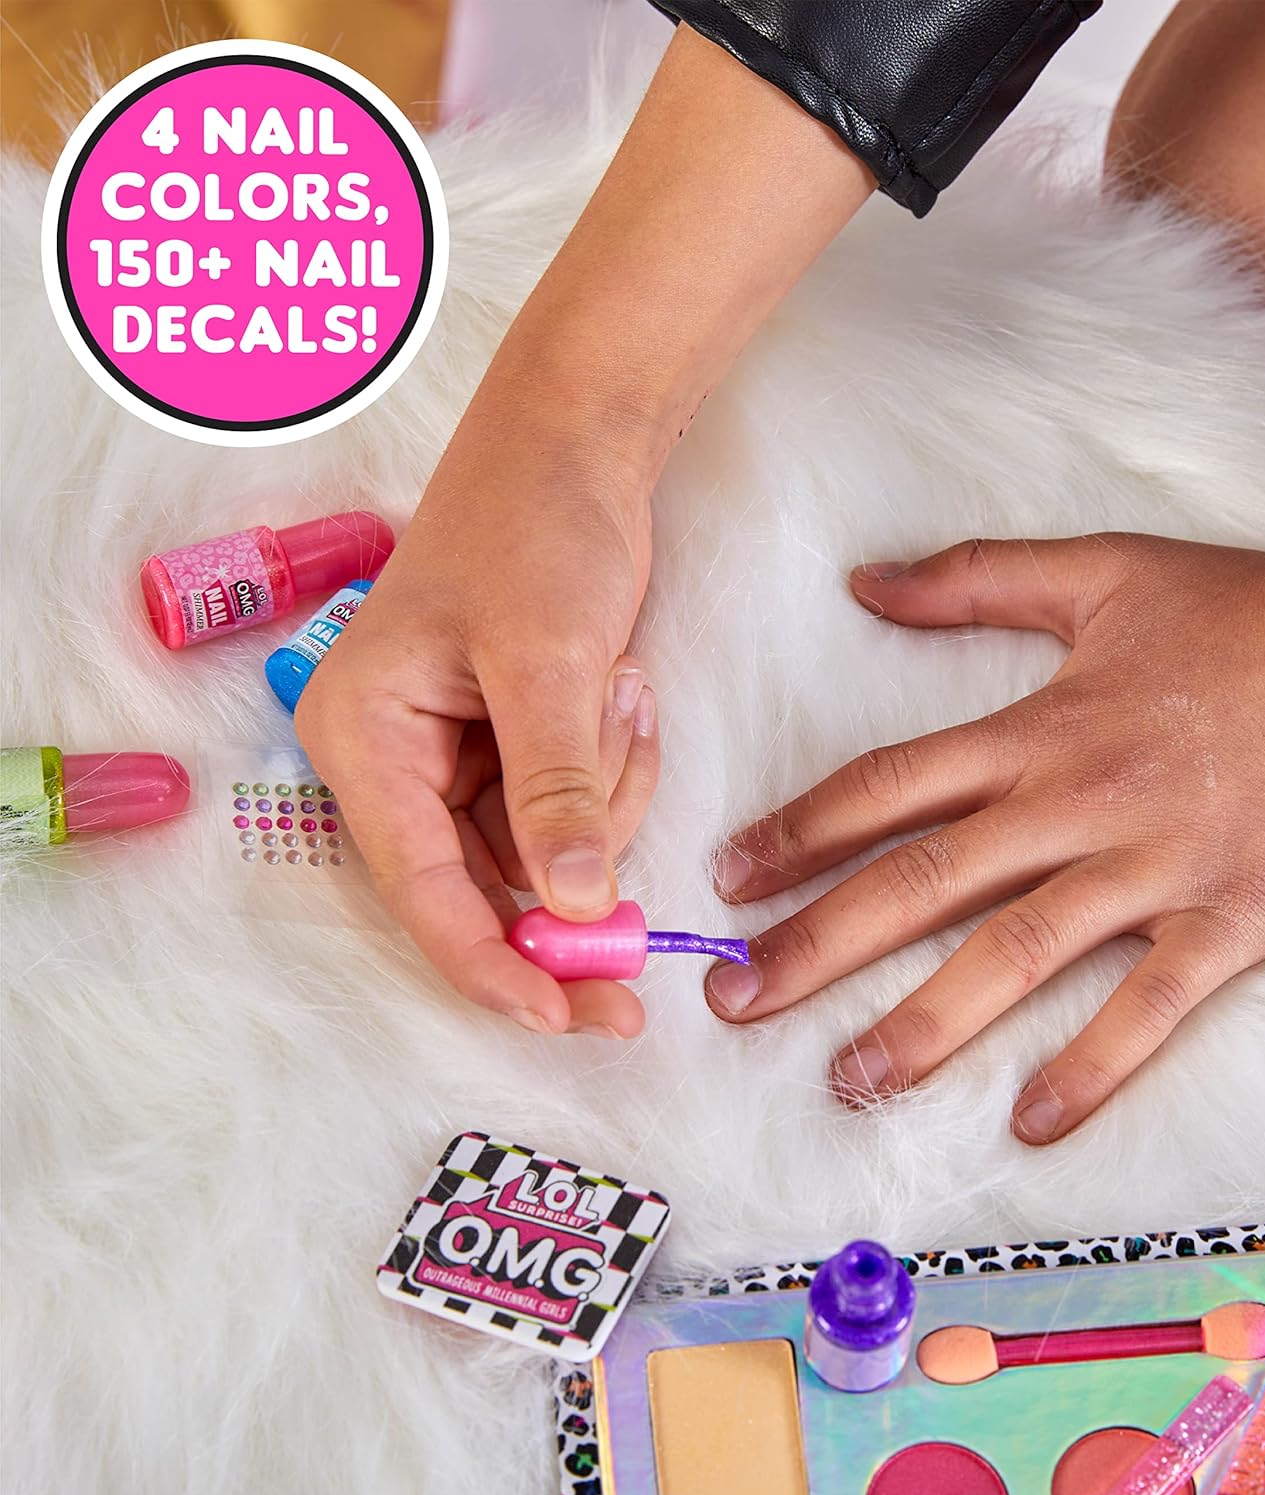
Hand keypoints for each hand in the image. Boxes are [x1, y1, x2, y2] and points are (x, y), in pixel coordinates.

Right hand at [297, 394, 657, 1039]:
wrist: (575, 446)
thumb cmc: (534, 527)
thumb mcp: (547, 660)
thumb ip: (557, 790)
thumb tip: (578, 911)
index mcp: (363, 741)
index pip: (422, 890)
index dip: (492, 963)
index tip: (566, 1018)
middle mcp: (397, 763)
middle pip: (484, 888)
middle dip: (571, 895)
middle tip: (642, 962)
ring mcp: (458, 759)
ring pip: (545, 853)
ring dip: (608, 798)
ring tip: (622, 692)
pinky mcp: (514, 746)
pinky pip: (576, 809)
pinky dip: (617, 772)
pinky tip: (624, 691)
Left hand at [706, 519, 1264, 1140]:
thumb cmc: (1247, 610)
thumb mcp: (1101, 571)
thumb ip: (974, 579)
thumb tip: (862, 581)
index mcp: (1040, 728)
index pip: (887, 788)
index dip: (798, 833)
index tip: (729, 879)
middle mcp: (1077, 803)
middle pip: (921, 885)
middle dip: (815, 944)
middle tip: (732, 999)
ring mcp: (1153, 869)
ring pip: (1014, 958)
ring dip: (921, 1025)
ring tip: (847, 1080)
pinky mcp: (1230, 921)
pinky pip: (1149, 1009)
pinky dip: (1090, 1068)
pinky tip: (1028, 1124)